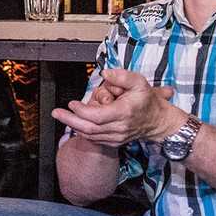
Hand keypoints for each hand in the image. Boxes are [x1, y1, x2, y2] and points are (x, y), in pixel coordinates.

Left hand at [51, 68, 180, 147]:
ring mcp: (117, 137)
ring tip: (62, 116)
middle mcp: (120, 127)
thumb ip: (122, 76)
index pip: (97, 116)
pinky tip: (75, 123)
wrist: (158, 121)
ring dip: (73, 125)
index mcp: (124, 112)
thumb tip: (105, 73)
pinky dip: (83, 131)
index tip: (72, 103)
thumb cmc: (147, 100)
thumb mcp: (139, 82)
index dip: (82, 111)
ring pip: (90, 135)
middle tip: (56, 113)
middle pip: (89, 128)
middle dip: (69, 120)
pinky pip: (94, 139)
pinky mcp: (115, 142)